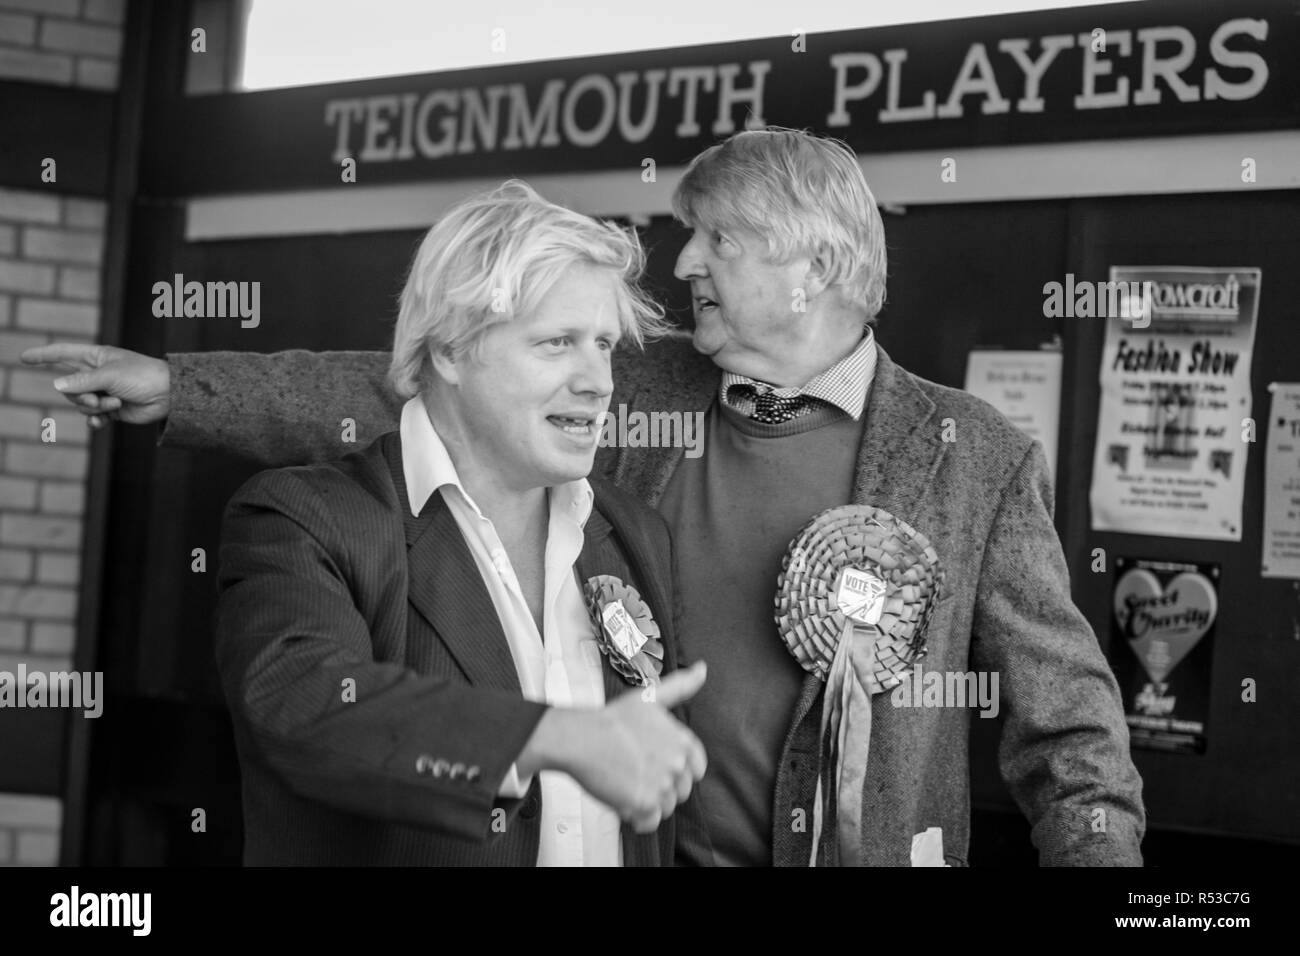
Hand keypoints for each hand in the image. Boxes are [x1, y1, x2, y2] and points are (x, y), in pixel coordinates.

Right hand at [21, 343, 170, 427]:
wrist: (169, 396)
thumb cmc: (143, 376)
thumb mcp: (110, 376)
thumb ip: (82, 381)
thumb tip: (56, 385)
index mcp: (96, 358)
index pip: (63, 354)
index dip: (44, 355)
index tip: (23, 357)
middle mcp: (97, 374)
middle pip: (69, 387)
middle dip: (80, 396)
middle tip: (98, 400)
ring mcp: (104, 392)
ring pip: (81, 404)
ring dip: (94, 408)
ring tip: (113, 405)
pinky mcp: (112, 409)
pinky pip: (93, 417)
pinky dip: (96, 421)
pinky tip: (102, 423)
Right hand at [521, 661, 707, 833]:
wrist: (582, 739)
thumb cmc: (612, 719)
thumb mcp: (650, 697)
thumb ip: (681, 686)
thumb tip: (703, 668)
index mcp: (682, 741)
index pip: (696, 769)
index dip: (678, 770)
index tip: (658, 766)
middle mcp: (676, 763)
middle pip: (681, 791)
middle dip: (661, 787)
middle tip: (636, 773)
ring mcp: (660, 785)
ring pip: (665, 807)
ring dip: (648, 802)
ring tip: (627, 784)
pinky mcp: (643, 803)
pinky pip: (649, 822)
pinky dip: (637, 818)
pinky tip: (624, 801)